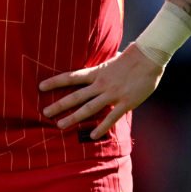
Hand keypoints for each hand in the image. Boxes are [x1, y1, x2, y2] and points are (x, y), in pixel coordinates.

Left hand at [39, 43, 163, 139]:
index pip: (71, 77)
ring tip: (60, 126)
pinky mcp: (125, 102)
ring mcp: (112, 94)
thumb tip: (97, 62)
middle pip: (75, 96)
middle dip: (59, 105)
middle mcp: (101, 84)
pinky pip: (111, 118)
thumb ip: (102, 65)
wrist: (150, 57)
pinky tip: (92, 135)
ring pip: (88, 108)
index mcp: (97, 72)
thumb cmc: (132, 56)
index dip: (55, 82)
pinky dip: (101, 127)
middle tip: (45, 113)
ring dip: (73, 118)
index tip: (40, 87)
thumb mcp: (112, 58)